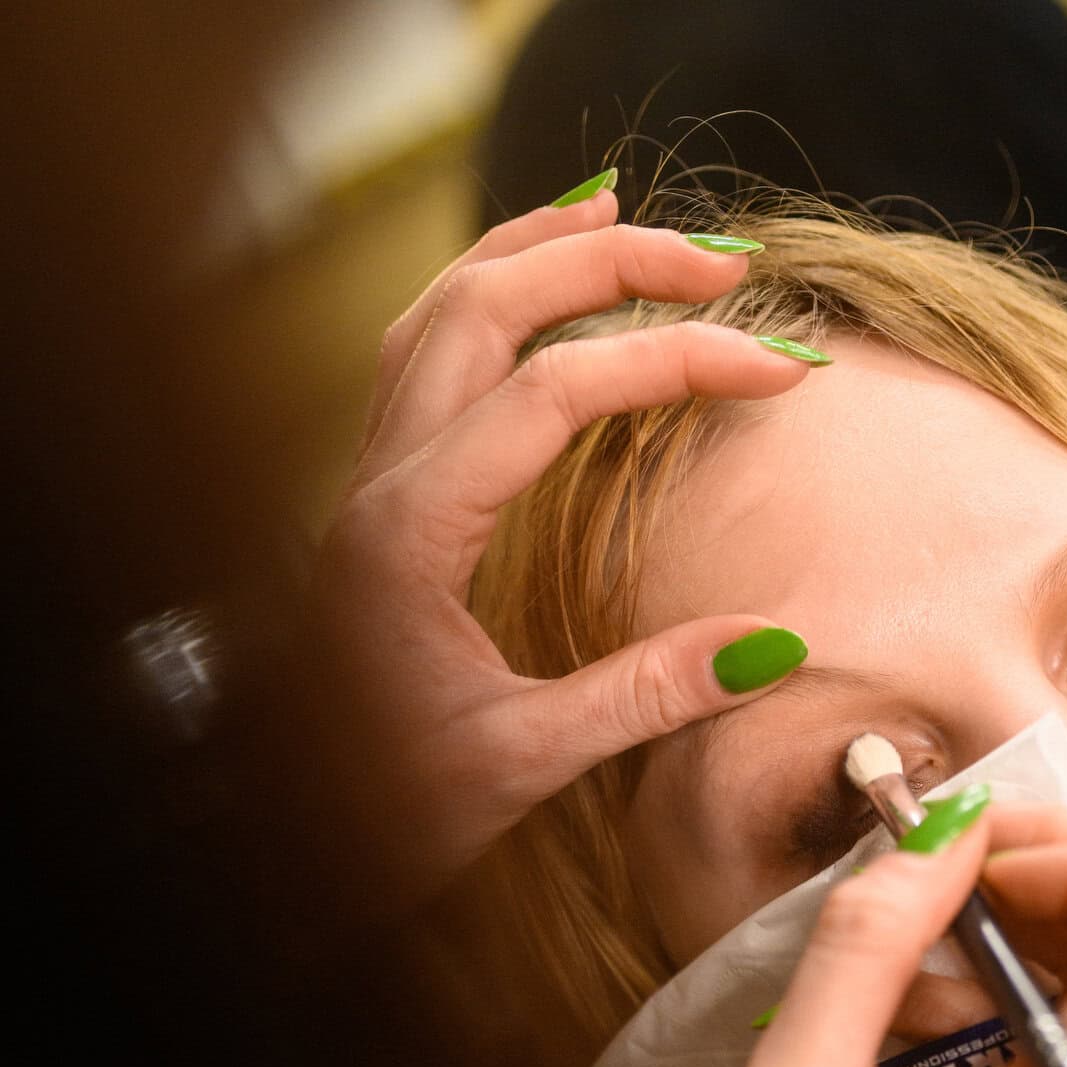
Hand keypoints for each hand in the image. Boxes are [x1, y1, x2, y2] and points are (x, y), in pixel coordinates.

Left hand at [307, 184, 821, 911]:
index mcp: (408, 531)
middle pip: (485, 306)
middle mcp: (375, 484)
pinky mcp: (375, 504)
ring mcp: (366, 483)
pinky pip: (420, 357)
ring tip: (622, 217)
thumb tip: (772, 645)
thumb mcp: (519, 766)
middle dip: (607, 260)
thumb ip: (642, 699)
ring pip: (438, 312)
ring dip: (534, 253)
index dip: (673, 361)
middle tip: (720, 263)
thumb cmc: (380, 817)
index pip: (555, 393)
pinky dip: (486, 302)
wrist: (285, 846)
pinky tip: (532, 300)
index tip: (778, 372)